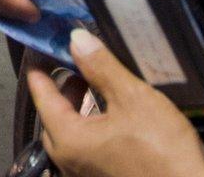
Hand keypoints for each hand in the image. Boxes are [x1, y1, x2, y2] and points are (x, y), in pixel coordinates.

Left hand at [30, 29, 203, 176]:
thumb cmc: (162, 147)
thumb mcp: (132, 98)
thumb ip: (101, 67)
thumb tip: (77, 40)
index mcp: (69, 140)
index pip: (42, 97)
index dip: (41, 69)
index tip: (42, 49)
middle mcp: (70, 162)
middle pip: (53, 117)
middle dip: (62, 89)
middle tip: (75, 64)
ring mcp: (86, 174)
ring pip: (71, 134)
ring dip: (78, 107)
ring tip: (96, 84)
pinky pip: (88, 148)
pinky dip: (92, 126)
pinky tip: (113, 114)